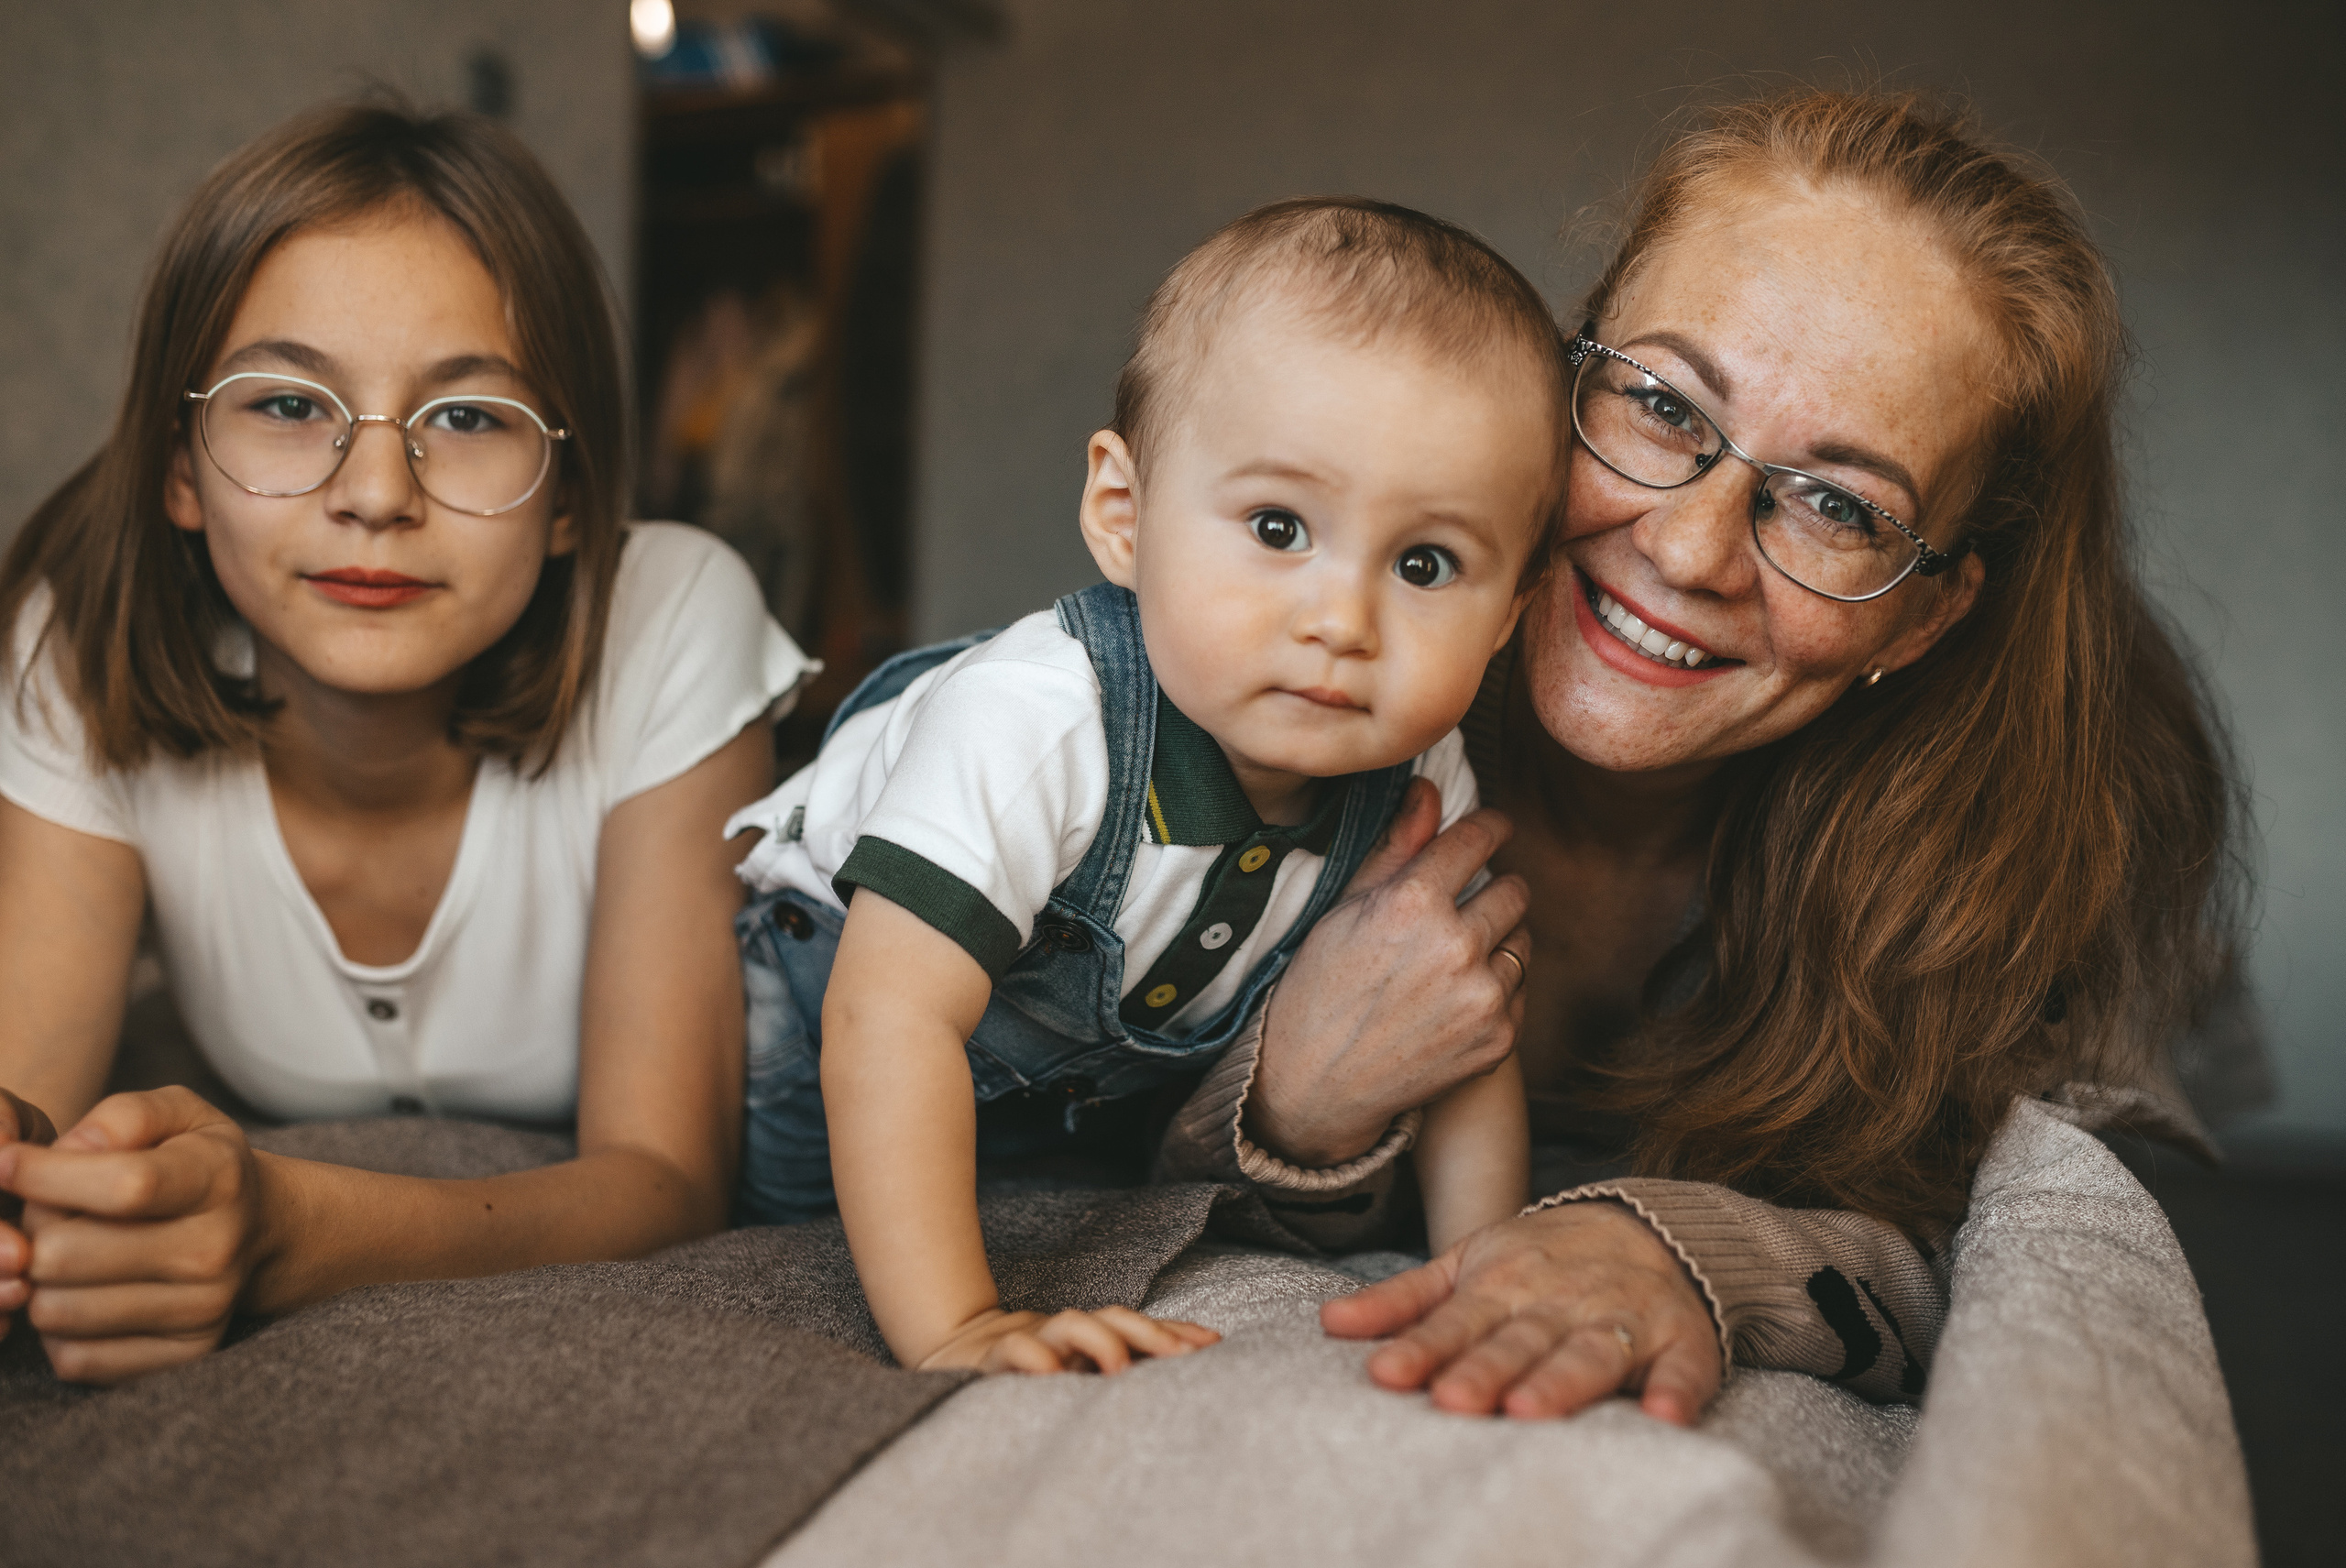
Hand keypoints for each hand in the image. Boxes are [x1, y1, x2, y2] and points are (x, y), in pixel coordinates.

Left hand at [0, 1086, 272, 1383]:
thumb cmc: (199, 1162)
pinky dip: (58, 1329)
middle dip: (32, 1229)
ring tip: (63, 1253)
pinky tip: (80, 1293)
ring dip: (37, 1282)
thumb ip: (125, 1116)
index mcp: (218, 1179)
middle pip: (68, 1255)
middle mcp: (216, 1250)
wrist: (261, 1229)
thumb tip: (71, 1150)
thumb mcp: (179, 1114)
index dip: (45, 1175)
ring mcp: (201, 1311)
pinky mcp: (182, 1357)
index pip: (123, 1186)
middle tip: (46, 1212)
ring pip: (57, 1311)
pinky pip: (75, 1360)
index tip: (7, 1163)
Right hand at [915, 1304, 1219, 1375]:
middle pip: (1114, 1318)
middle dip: (1151, 1333)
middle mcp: (1067, 1334)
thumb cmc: (1032, 1372)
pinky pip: (1015, 1352)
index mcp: (1091, 1339)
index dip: (1175, 1333)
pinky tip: (1052, 1373)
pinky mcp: (994, 1360)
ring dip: (1099, 1340)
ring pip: (1070, 1324)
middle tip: (1181, 1357)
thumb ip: (1124, 1368)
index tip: (1213, 1345)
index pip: (1140, 1328)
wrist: (952, 1351)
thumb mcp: (1080, 1376)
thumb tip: (1186, 1367)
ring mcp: (1033, 1342)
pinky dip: (1034, 1359)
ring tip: (1120, 1367)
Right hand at [1249, 778, 1530, 1165]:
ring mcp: (1482, 997)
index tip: (1495, 828)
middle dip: (1494, 888)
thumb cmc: (1319, 988)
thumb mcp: (1345, 909)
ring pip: (1523, 939)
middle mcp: (1456, 946)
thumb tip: (1428, 788)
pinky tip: (1455, 997)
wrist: (1315, 1085)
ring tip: (1454, 958)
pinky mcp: (1499, 1038)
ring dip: (1499, 939)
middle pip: (1514, 889)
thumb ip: (1396, 847)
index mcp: (1413, 903)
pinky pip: (1521, 988)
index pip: (1479, 839)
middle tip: (1465, 904)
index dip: (1491, 827)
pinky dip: (1498, 987)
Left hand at [1320, 1201, 1721, 1424]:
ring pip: (1590, 1353)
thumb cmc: (1542, 1260)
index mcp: (1505, 1283)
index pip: (1457, 1321)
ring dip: (1563, 1381)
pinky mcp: (1683, 1341)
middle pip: (1519, 1341)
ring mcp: (1624, 1318)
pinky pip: (1685, 1368)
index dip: (1425, 1348)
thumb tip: (1329, 1323)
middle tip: (1452, 1401)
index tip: (1388, 1374)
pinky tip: (1665, 1416)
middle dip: (1486, 1370)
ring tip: (1531, 1410)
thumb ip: (1404, 1300)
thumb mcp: (1468, 1265)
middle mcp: (1561, 1300)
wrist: (1652, 1226)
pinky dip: (1677, 1390)